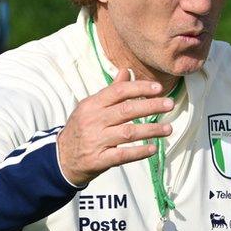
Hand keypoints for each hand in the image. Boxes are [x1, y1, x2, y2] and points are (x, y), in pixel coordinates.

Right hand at [57, 69, 173, 185]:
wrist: (61, 157)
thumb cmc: (81, 128)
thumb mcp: (90, 106)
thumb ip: (111, 90)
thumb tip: (126, 70)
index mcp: (92, 104)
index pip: (119, 92)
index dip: (140, 88)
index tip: (159, 88)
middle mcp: (94, 121)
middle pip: (126, 110)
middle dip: (151, 106)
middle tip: (170, 104)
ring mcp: (96, 141)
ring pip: (128, 133)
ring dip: (150, 130)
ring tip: (168, 128)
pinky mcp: (99, 160)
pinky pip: (122, 155)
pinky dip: (139, 152)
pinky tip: (153, 148)